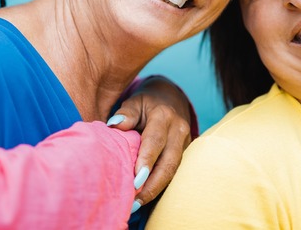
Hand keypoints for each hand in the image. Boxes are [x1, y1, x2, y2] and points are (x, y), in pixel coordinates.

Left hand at [107, 75, 194, 208]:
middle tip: (135, 200)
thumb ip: (126, 113)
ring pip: (173, 170)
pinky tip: (147, 196)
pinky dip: (160, 184)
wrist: (171, 98)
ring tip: (138, 203)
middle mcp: (178, 130)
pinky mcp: (185, 152)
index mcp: (164, 116)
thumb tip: (114, 125)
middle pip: (169, 162)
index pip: (155, 141)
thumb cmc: (147, 102)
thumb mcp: (135, 101)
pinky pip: (174, 171)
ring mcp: (185, 142)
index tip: (135, 179)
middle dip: (153, 184)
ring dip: (156, 188)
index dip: (146, 161)